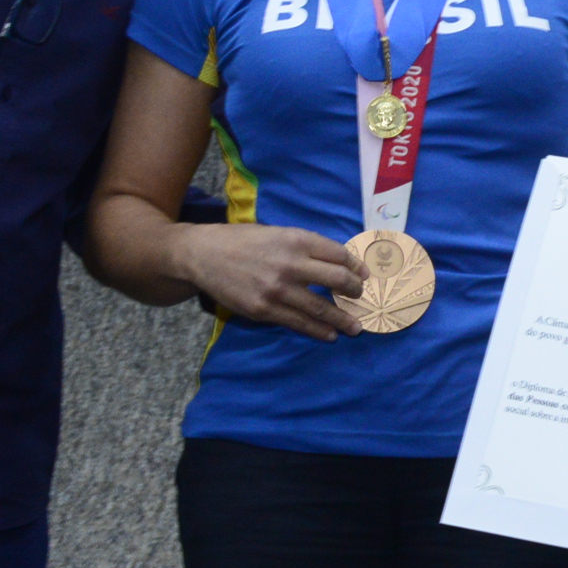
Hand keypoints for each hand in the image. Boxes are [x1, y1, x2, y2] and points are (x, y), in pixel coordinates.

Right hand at [174, 223, 369, 339]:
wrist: (204, 254)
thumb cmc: (243, 241)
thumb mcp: (277, 233)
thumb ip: (305, 246)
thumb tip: (338, 263)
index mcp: (296, 239)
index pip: (338, 254)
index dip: (356, 266)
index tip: (364, 275)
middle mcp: (290, 263)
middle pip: (337, 280)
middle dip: (354, 292)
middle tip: (361, 298)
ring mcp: (277, 289)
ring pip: (320, 308)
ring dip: (342, 319)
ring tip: (356, 327)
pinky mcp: (264, 310)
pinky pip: (298, 323)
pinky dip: (318, 330)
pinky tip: (330, 334)